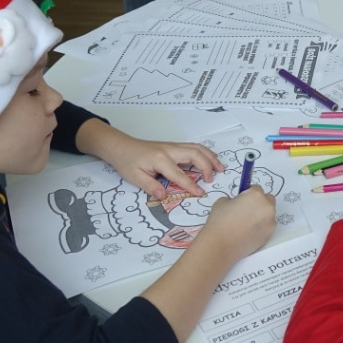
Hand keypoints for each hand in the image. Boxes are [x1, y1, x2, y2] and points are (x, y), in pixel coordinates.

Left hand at [100, 135, 224, 199]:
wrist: (122, 147)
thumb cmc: (128, 162)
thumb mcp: (135, 177)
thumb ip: (151, 187)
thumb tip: (165, 196)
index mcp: (160, 159)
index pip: (180, 174)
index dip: (191, 185)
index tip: (201, 194)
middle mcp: (170, 150)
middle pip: (195, 154)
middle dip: (207, 166)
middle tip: (213, 180)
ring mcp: (173, 146)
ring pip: (197, 148)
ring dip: (211, 157)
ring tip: (220, 168)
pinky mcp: (175, 146)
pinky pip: (194, 147)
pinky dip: (205, 153)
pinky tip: (211, 160)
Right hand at [195, 187, 277, 263]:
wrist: (220, 245)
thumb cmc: (219, 221)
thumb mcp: (223, 201)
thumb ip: (235, 199)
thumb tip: (239, 202)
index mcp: (256, 195)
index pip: (257, 188)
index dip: (248, 194)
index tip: (242, 200)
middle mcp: (267, 207)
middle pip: (267, 199)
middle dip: (259, 202)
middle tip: (246, 210)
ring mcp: (270, 222)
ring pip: (269, 214)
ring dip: (261, 215)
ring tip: (246, 223)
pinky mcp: (269, 234)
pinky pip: (267, 226)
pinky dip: (261, 227)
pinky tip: (248, 232)